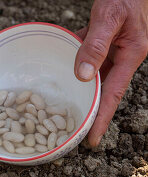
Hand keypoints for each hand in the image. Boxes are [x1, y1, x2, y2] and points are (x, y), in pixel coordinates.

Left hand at [74, 0, 147, 146]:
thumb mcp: (109, 18)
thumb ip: (96, 45)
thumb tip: (84, 76)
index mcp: (130, 55)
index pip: (113, 94)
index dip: (102, 118)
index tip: (92, 138)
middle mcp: (123, 57)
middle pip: (104, 91)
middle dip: (92, 111)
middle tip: (76, 130)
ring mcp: (114, 52)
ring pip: (95, 77)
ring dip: (83, 90)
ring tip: (67, 107)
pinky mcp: (105, 45)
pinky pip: (90, 59)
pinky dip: (78, 64)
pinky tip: (65, 69)